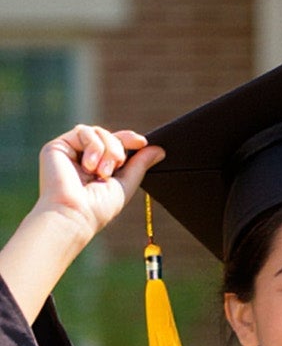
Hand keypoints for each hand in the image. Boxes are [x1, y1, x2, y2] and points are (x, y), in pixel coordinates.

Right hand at [35, 126, 158, 243]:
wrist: (75, 213)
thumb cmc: (99, 207)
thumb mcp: (126, 184)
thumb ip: (139, 165)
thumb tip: (159, 150)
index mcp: (98, 167)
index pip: (115, 144)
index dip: (129, 139)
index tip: (143, 142)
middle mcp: (83, 158)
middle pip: (108, 135)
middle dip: (118, 148)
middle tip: (117, 165)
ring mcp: (70, 151)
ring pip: (97, 132)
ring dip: (107, 149)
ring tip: (102, 171)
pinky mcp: (57, 146)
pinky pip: (83, 131)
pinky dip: (93, 146)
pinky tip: (89, 166)